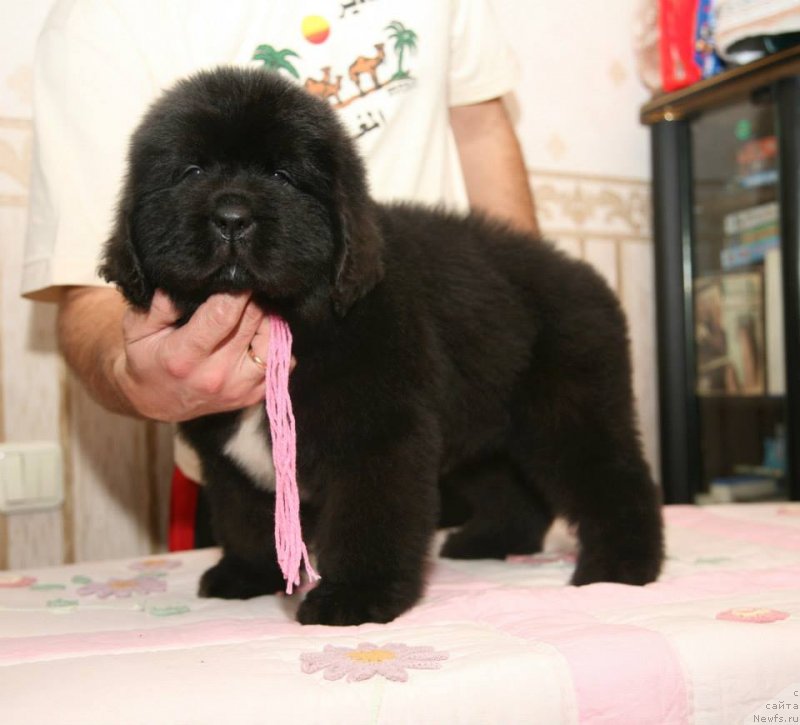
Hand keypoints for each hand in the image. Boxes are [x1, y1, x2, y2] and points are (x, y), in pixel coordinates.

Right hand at [114, 290, 271, 421]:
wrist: (156, 402)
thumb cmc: (146, 358)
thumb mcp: (138, 329)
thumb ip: (159, 305)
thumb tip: (184, 280)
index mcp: (185, 356)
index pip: (223, 315)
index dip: (236, 290)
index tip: (239, 272)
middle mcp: (216, 375)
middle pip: (252, 322)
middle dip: (253, 297)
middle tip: (248, 283)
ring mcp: (239, 388)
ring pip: (274, 341)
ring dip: (268, 318)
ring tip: (255, 307)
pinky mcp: (253, 395)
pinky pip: (282, 362)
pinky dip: (277, 342)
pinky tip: (262, 330)